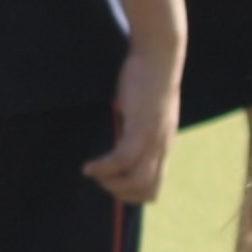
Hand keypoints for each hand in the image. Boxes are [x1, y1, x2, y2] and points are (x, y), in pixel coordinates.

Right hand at [83, 44, 180, 202]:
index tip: (112, 185)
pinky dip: (104, 167)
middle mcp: (162, 147)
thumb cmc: (147, 78)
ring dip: (111, 184)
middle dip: (121, 194)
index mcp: (163, 146)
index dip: (133, 194)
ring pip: (136, 180)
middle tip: (100, 182)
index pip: (154, 187)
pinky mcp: (141, 128)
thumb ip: (135, 127)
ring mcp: (153, 140)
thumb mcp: (142, 110)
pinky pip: (122, 159)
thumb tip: (118, 135)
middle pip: (147, 190)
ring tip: (93, 174)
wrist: (158, 57)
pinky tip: (88, 167)